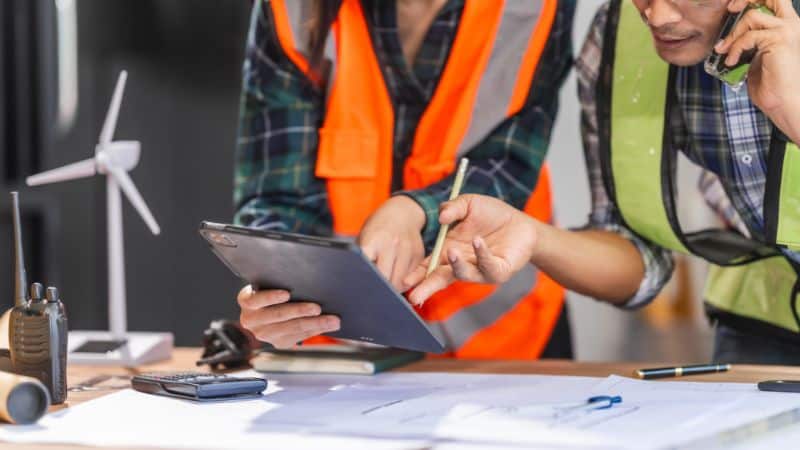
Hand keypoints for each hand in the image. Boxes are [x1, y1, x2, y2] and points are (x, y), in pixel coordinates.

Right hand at [237, 285, 339, 348]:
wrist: (267, 309)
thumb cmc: (271, 290)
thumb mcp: (270, 284)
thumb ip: (281, 282)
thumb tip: (306, 278)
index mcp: (247, 301)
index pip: (256, 299)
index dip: (271, 297)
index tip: (286, 294)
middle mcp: (252, 320)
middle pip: (278, 315)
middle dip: (300, 311)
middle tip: (317, 308)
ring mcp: (264, 334)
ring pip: (292, 328)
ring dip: (315, 323)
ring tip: (331, 320)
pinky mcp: (278, 343)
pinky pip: (299, 337)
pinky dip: (315, 330)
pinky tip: (326, 325)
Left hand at [358, 195, 425, 290]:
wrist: (402, 213)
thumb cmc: (378, 229)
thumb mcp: (364, 238)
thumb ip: (361, 258)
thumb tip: (356, 279)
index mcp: (372, 240)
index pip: (368, 268)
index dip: (366, 279)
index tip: (363, 285)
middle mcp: (392, 244)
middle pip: (386, 279)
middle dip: (380, 287)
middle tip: (375, 287)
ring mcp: (407, 249)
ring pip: (400, 282)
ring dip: (393, 287)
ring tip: (387, 282)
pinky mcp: (419, 254)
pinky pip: (412, 278)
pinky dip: (404, 282)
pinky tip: (397, 274)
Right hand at [404, 194, 538, 305]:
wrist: (521, 222)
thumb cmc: (492, 215)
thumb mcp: (469, 204)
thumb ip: (453, 208)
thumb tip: (441, 217)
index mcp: (450, 251)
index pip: (429, 266)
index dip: (417, 274)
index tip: (404, 281)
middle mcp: (463, 264)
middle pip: (441, 279)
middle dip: (428, 287)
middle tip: (414, 296)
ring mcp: (481, 270)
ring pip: (464, 274)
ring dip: (457, 265)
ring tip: (452, 252)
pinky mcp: (499, 271)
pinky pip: (488, 267)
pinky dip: (481, 255)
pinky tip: (477, 241)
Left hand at [716, 0, 799, 141]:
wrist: (784, 102)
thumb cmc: (771, 85)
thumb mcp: (755, 58)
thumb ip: (748, 43)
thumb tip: (725, 41)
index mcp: (786, 25)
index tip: (732, 7)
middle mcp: (790, 24)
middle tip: (730, 10)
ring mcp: (787, 31)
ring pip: (752, 16)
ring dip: (733, 34)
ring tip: (724, 51)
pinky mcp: (779, 40)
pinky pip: (749, 37)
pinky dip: (735, 48)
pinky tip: (731, 62)